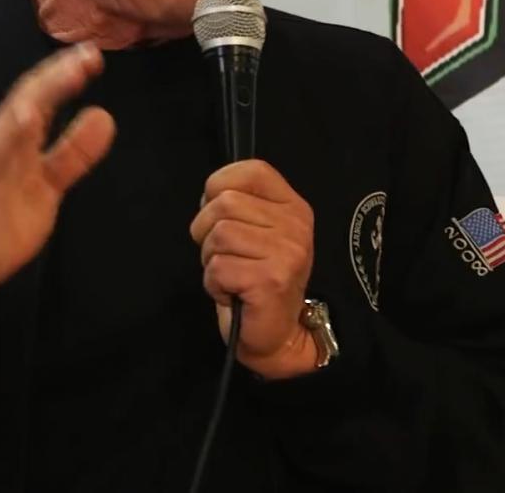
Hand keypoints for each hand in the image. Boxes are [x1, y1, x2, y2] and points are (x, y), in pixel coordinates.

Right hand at [0, 43, 116, 308]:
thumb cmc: (6, 218)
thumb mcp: (51, 180)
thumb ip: (73, 151)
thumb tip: (104, 117)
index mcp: (15, 134)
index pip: (41, 95)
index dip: (65, 74)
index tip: (92, 55)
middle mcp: (1, 138)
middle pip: (30, 96)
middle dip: (59, 73)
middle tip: (90, 53)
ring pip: (17, 117)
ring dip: (43, 92)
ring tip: (71, 70)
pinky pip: (0, 154)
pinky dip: (13, 131)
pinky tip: (29, 114)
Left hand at [188, 159, 317, 378]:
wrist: (277, 334)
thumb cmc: (256, 279)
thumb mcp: (255, 231)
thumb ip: (240, 204)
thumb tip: (210, 193)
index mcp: (293, 206)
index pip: (251, 171)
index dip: (220, 188)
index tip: (221, 217)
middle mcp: (296, 226)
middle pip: (224, 203)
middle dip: (208, 232)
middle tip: (228, 257)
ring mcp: (287, 253)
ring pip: (217, 235)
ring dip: (211, 260)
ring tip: (232, 275)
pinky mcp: (270, 280)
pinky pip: (216, 267)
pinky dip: (214, 284)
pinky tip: (233, 293)